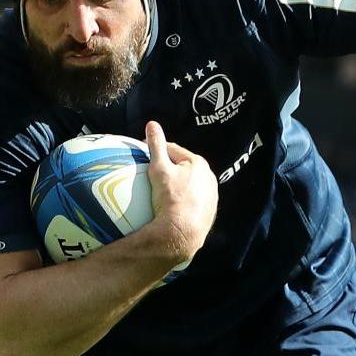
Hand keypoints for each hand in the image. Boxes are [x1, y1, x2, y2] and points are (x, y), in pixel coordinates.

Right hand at [143, 120, 217, 263]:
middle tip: (151, 174)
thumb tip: (152, 123)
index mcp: (198, 163)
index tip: (144, 154)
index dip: (158, 150)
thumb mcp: (159, 168)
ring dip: (177, 184)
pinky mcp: (209, 212)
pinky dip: (183, 200)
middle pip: (183, 167)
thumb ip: (156, 145)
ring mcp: (211, 196)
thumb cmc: (170, 197)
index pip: (174, 150)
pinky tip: (170, 207)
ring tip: (160, 191)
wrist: (182, 232)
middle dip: (169, 167)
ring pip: (190, 185)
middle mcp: (209, 177)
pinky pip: (192, 201)